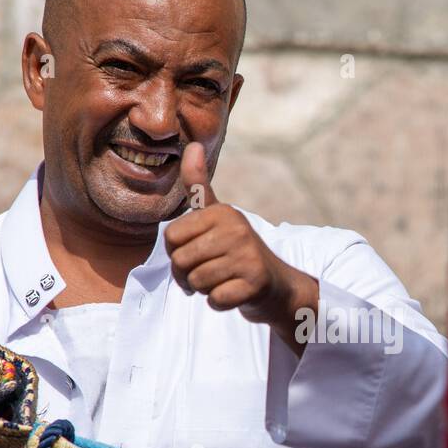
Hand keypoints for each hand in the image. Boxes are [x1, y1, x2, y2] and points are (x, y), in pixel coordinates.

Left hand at [165, 142, 318, 353]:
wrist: (276, 286)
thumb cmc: (237, 250)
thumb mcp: (218, 215)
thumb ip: (199, 185)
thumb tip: (191, 144)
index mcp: (223, 212)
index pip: (171, 238)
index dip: (176, 253)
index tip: (196, 254)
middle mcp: (237, 229)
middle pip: (181, 262)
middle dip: (188, 276)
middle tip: (208, 274)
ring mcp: (248, 256)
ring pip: (197, 282)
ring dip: (205, 289)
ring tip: (223, 281)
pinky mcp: (255, 283)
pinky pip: (215, 300)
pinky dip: (219, 303)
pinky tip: (234, 293)